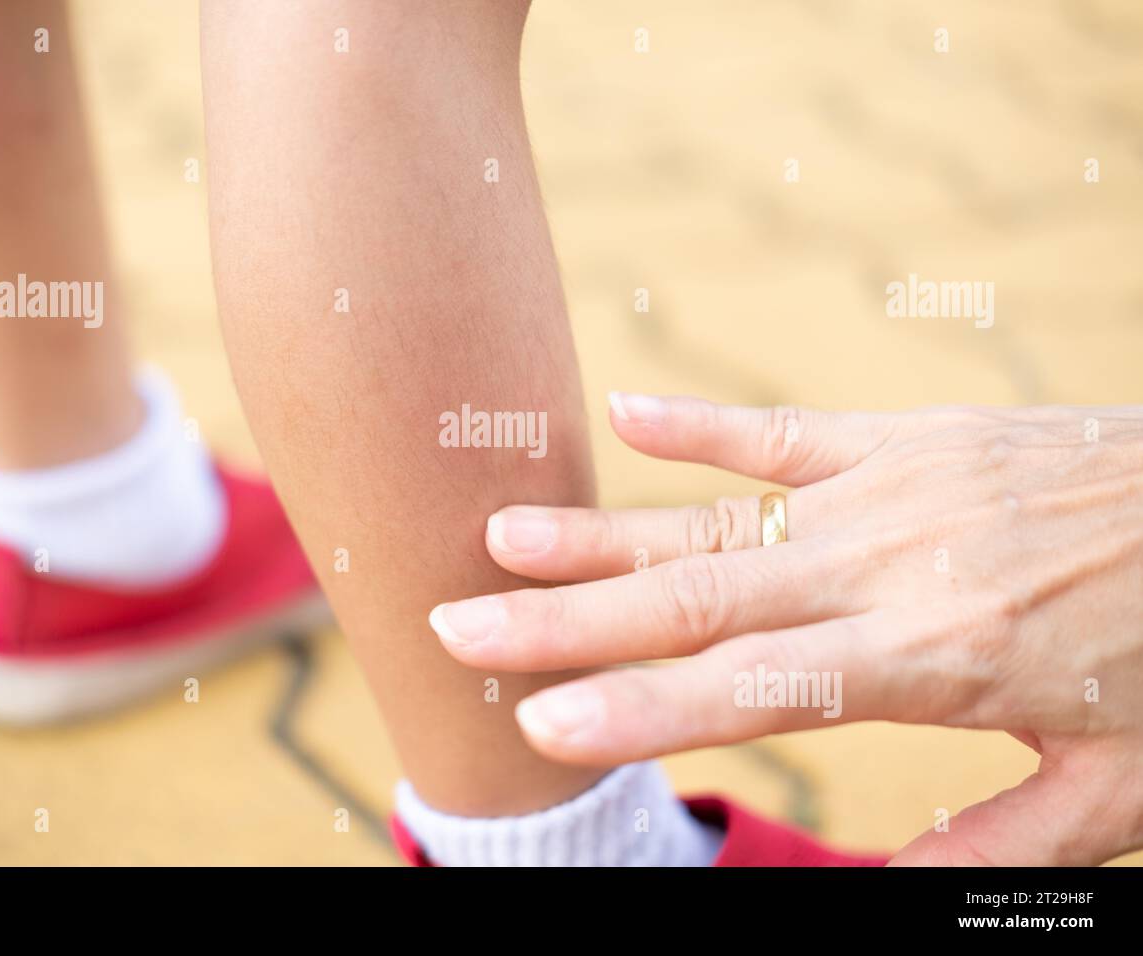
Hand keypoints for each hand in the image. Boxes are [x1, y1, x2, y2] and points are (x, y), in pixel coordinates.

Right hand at [428, 393, 1142, 864]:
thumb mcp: (1117, 790)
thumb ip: (990, 848)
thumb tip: (885, 885)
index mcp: (933, 661)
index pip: (749, 691)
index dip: (634, 710)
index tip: (538, 724)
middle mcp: (887, 569)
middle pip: (695, 600)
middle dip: (564, 621)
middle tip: (460, 626)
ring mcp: (890, 491)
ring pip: (715, 519)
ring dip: (600, 531)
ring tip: (500, 534)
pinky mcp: (906, 439)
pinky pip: (786, 429)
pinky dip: (701, 422)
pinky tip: (625, 408)